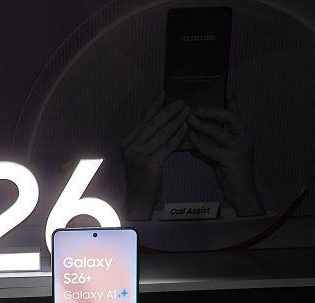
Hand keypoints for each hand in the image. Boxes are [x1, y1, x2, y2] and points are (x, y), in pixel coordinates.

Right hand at [121, 94, 188, 219]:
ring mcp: (140, 155)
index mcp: (128, 141)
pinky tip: (186, 128)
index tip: (164, 92)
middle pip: (153, 124)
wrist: (139, 198)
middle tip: (182, 101)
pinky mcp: (150, 164)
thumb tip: (162, 119)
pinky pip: (167, 147)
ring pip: (162, 134)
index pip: (143, 119)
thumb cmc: (143, 176)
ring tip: (187, 111)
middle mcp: (131, 146)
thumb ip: (147, 138)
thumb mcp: (141, 154)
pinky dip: (178, 136)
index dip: (154, 105)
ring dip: (176, 121)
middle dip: (169, 111)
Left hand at [187, 94, 264, 216]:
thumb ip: (209, 149)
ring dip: (203, 125)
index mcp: (242, 137)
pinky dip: (200, 143)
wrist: (241, 196)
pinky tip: (190, 139)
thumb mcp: (219, 160)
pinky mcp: (232, 161)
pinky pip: (213, 149)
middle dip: (212, 111)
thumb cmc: (231, 177)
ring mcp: (239, 149)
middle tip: (197, 108)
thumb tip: (193, 141)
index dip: (232, 100)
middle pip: (230, 117)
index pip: (236, 114)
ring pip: (220, 132)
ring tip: (189, 119)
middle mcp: (244, 140)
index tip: (227, 87)